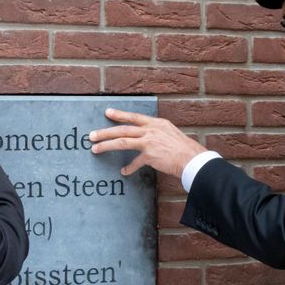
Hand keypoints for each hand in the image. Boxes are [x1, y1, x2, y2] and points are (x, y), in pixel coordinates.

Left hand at [89, 109, 206, 178]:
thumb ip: (157, 134)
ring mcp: (150, 142)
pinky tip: (124, 171)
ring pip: (123, 141)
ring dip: (107, 145)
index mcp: (157, 123)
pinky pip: (135, 162)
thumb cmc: (184, 149)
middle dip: (105, 132)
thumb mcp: (170, 134)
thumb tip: (148, 138)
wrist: (193, 159)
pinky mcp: (150, 155)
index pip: (134, 117)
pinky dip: (129, 168)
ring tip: (95, 149)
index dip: (120, 114)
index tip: (108, 112)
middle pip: (123, 129)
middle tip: (92, 135)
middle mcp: (151, 130)